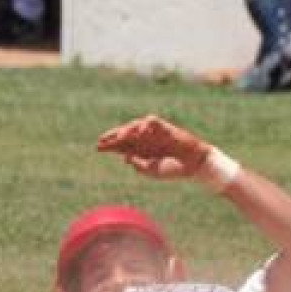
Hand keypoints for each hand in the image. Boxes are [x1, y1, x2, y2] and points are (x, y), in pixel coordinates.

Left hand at [96, 115, 210, 180]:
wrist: (193, 165)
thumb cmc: (173, 169)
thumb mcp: (151, 171)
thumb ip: (138, 165)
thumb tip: (125, 157)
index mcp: (140, 150)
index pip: (121, 145)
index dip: (110, 145)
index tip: (97, 147)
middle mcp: (144, 139)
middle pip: (125, 134)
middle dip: (112, 137)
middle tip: (101, 141)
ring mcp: (153, 133)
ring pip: (135, 126)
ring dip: (126, 131)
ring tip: (119, 138)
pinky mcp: (164, 127)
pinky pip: (151, 121)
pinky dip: (144, 125)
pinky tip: (139, 133)